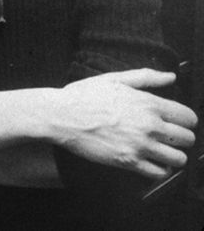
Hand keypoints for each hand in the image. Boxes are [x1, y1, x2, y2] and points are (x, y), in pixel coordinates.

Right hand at [53, 69, 197, 178]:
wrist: (60, 116)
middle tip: (169, 137)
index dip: (185, 121)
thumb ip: (146, 77)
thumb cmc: (83, 96)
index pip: (188, 118)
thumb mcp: (114, 79)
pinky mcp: (128, 162)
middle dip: (181, 138)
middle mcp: (149, 125)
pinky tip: (150, 161)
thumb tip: (170, 77)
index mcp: (148, 103)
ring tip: (162, 151)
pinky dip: (160, 169)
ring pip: (179, 159)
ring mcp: (140, 145)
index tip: (177, 123)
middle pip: (188, 139)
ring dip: (173, 155)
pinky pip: (160, 173)